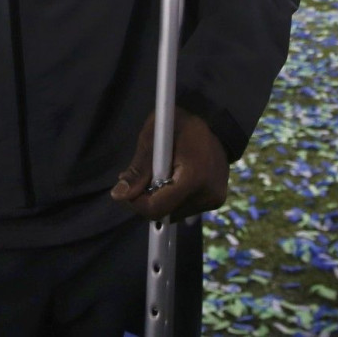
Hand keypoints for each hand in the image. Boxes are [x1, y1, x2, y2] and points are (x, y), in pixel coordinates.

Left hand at [110, 107, 228, 221]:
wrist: (218, 123)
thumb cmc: (182, 125)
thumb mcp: (155, 137)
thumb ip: (139, 167)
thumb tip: (119, 195)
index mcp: (193, 178)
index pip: (158, 208)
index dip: (137, 202)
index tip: (129, 188)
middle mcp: (207, 195)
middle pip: (166, 213)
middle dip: (149, 199)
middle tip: (146, 176)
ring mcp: (214, 201)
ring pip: (175, 214)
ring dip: (162, 199)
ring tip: (163, 173)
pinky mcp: (216, 202)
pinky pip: (186, 208)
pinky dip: (175, 198)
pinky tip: (176, 178)